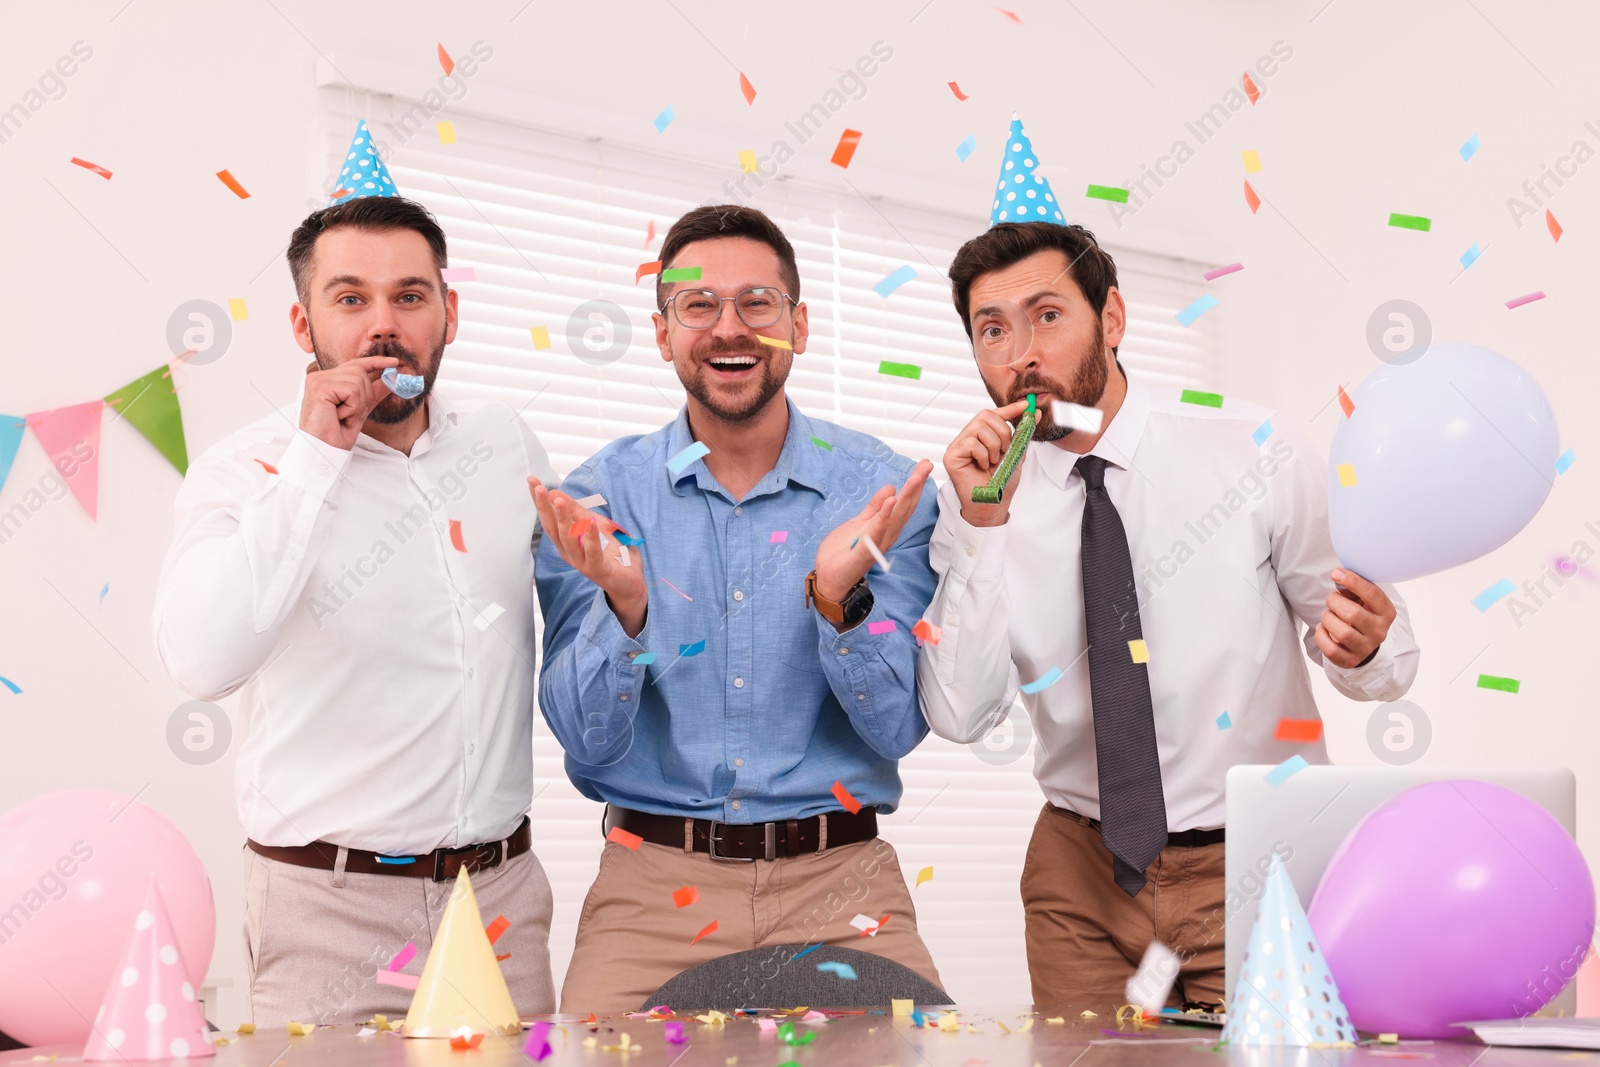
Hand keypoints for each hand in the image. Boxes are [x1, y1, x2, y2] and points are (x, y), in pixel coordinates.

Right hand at [298, 355, 399, 450]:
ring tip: (344, 417)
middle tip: (351, 415)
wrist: (324, 451)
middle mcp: (320, 376)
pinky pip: (352, 391)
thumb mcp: (360, 410)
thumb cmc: (336, 434)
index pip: (355, 364)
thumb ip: (373, 393)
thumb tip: (391, 379)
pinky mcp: (319, 387)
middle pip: (360, 372)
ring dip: (358, 405)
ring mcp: (318, 380)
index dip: (376, 362)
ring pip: (358, 381)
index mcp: (328, 380)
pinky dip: (352, 408)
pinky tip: (339, 416)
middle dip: (365, 397)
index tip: (395, 362)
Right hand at [528, 478, 647, 636]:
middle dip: (544, 507)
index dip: (539, 500)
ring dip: (563, 519)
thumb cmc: (610, 554)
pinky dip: (591, 537)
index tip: (532, 481)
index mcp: (565, 541)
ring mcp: (582, 562)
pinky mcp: (598, 569)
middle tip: (539, 488)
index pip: (548, 518)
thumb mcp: (594, 526)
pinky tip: (590, 522)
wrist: (628, 584)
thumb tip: (556, 494)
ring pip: (568, 540)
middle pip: (552, 528)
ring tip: (559, 501)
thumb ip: (577, 512)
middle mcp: (569, 552)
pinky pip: (593, 552)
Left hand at [813, 459, 933, 602]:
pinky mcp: (864, 552)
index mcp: (885, 527)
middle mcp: (885, 534)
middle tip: (926, 466)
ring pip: (895, 518)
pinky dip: (884, 517)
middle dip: (915, 486)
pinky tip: (891, 501)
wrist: (829, 578)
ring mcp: (876, 543)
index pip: (902, 503)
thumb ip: (875, 507)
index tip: (923, 465)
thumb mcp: (860, 522)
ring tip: (915, 478)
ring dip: (906, 497)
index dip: (913, 484)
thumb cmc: (844, 553)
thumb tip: (890, 489)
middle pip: (904, 507)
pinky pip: (876, 533)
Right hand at [945, 399, 1031, 527]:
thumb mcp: (1015, 454)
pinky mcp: (951, 456)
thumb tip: (1033, 413)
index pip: (992, 415)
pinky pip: (971, 443)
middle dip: (1003, 433)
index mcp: (981, 436)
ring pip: (979, 427)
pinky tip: (982, 467)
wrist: (993, 504)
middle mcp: (967, 438)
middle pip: (985, 416)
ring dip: (994, 446)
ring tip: (993, 462)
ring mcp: (957, 446)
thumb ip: (1021, 434)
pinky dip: (983, 455)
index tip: (1025, 406)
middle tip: (1004, 452)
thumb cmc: (1000, 483)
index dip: (1009, 409)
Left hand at [1315, 568, 1394, 667]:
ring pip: (1342, 632)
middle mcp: (1379, 631)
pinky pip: (1330, 649)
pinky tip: (1324, 629)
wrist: (1363, 643)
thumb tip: (1339, 576)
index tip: (1336, 573)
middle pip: (1353, 614)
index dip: (1353, 582)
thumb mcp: (1363, 599)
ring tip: (1328, 616)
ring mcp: (1365, 648)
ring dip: (1328, 619)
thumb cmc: (1361, 614)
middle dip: (1335, 602)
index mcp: (1386, 612)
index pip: (1372, 595)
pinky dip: (1321, 636)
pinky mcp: (1350, 660)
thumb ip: (1353, 588)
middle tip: (1332, 600)